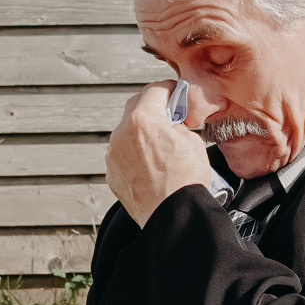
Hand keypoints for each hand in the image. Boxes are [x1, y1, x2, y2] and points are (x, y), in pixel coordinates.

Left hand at [106, 81, 212, 226]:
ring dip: (141, 132)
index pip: (155, 89)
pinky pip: (122, 154)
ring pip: (126, 131)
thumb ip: (177, 124)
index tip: (175, 94)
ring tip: (160, 146)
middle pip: (136, 106)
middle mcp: (122, 133)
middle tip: (168, 116)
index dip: (169, 89)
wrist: (172, 215)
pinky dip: (134, 154)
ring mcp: (113, 154)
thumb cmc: (185, 182)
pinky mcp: (112, 173)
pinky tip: (151, 165)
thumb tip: (172, 123)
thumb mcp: (193, 141)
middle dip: (152, 107)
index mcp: (143, 119)